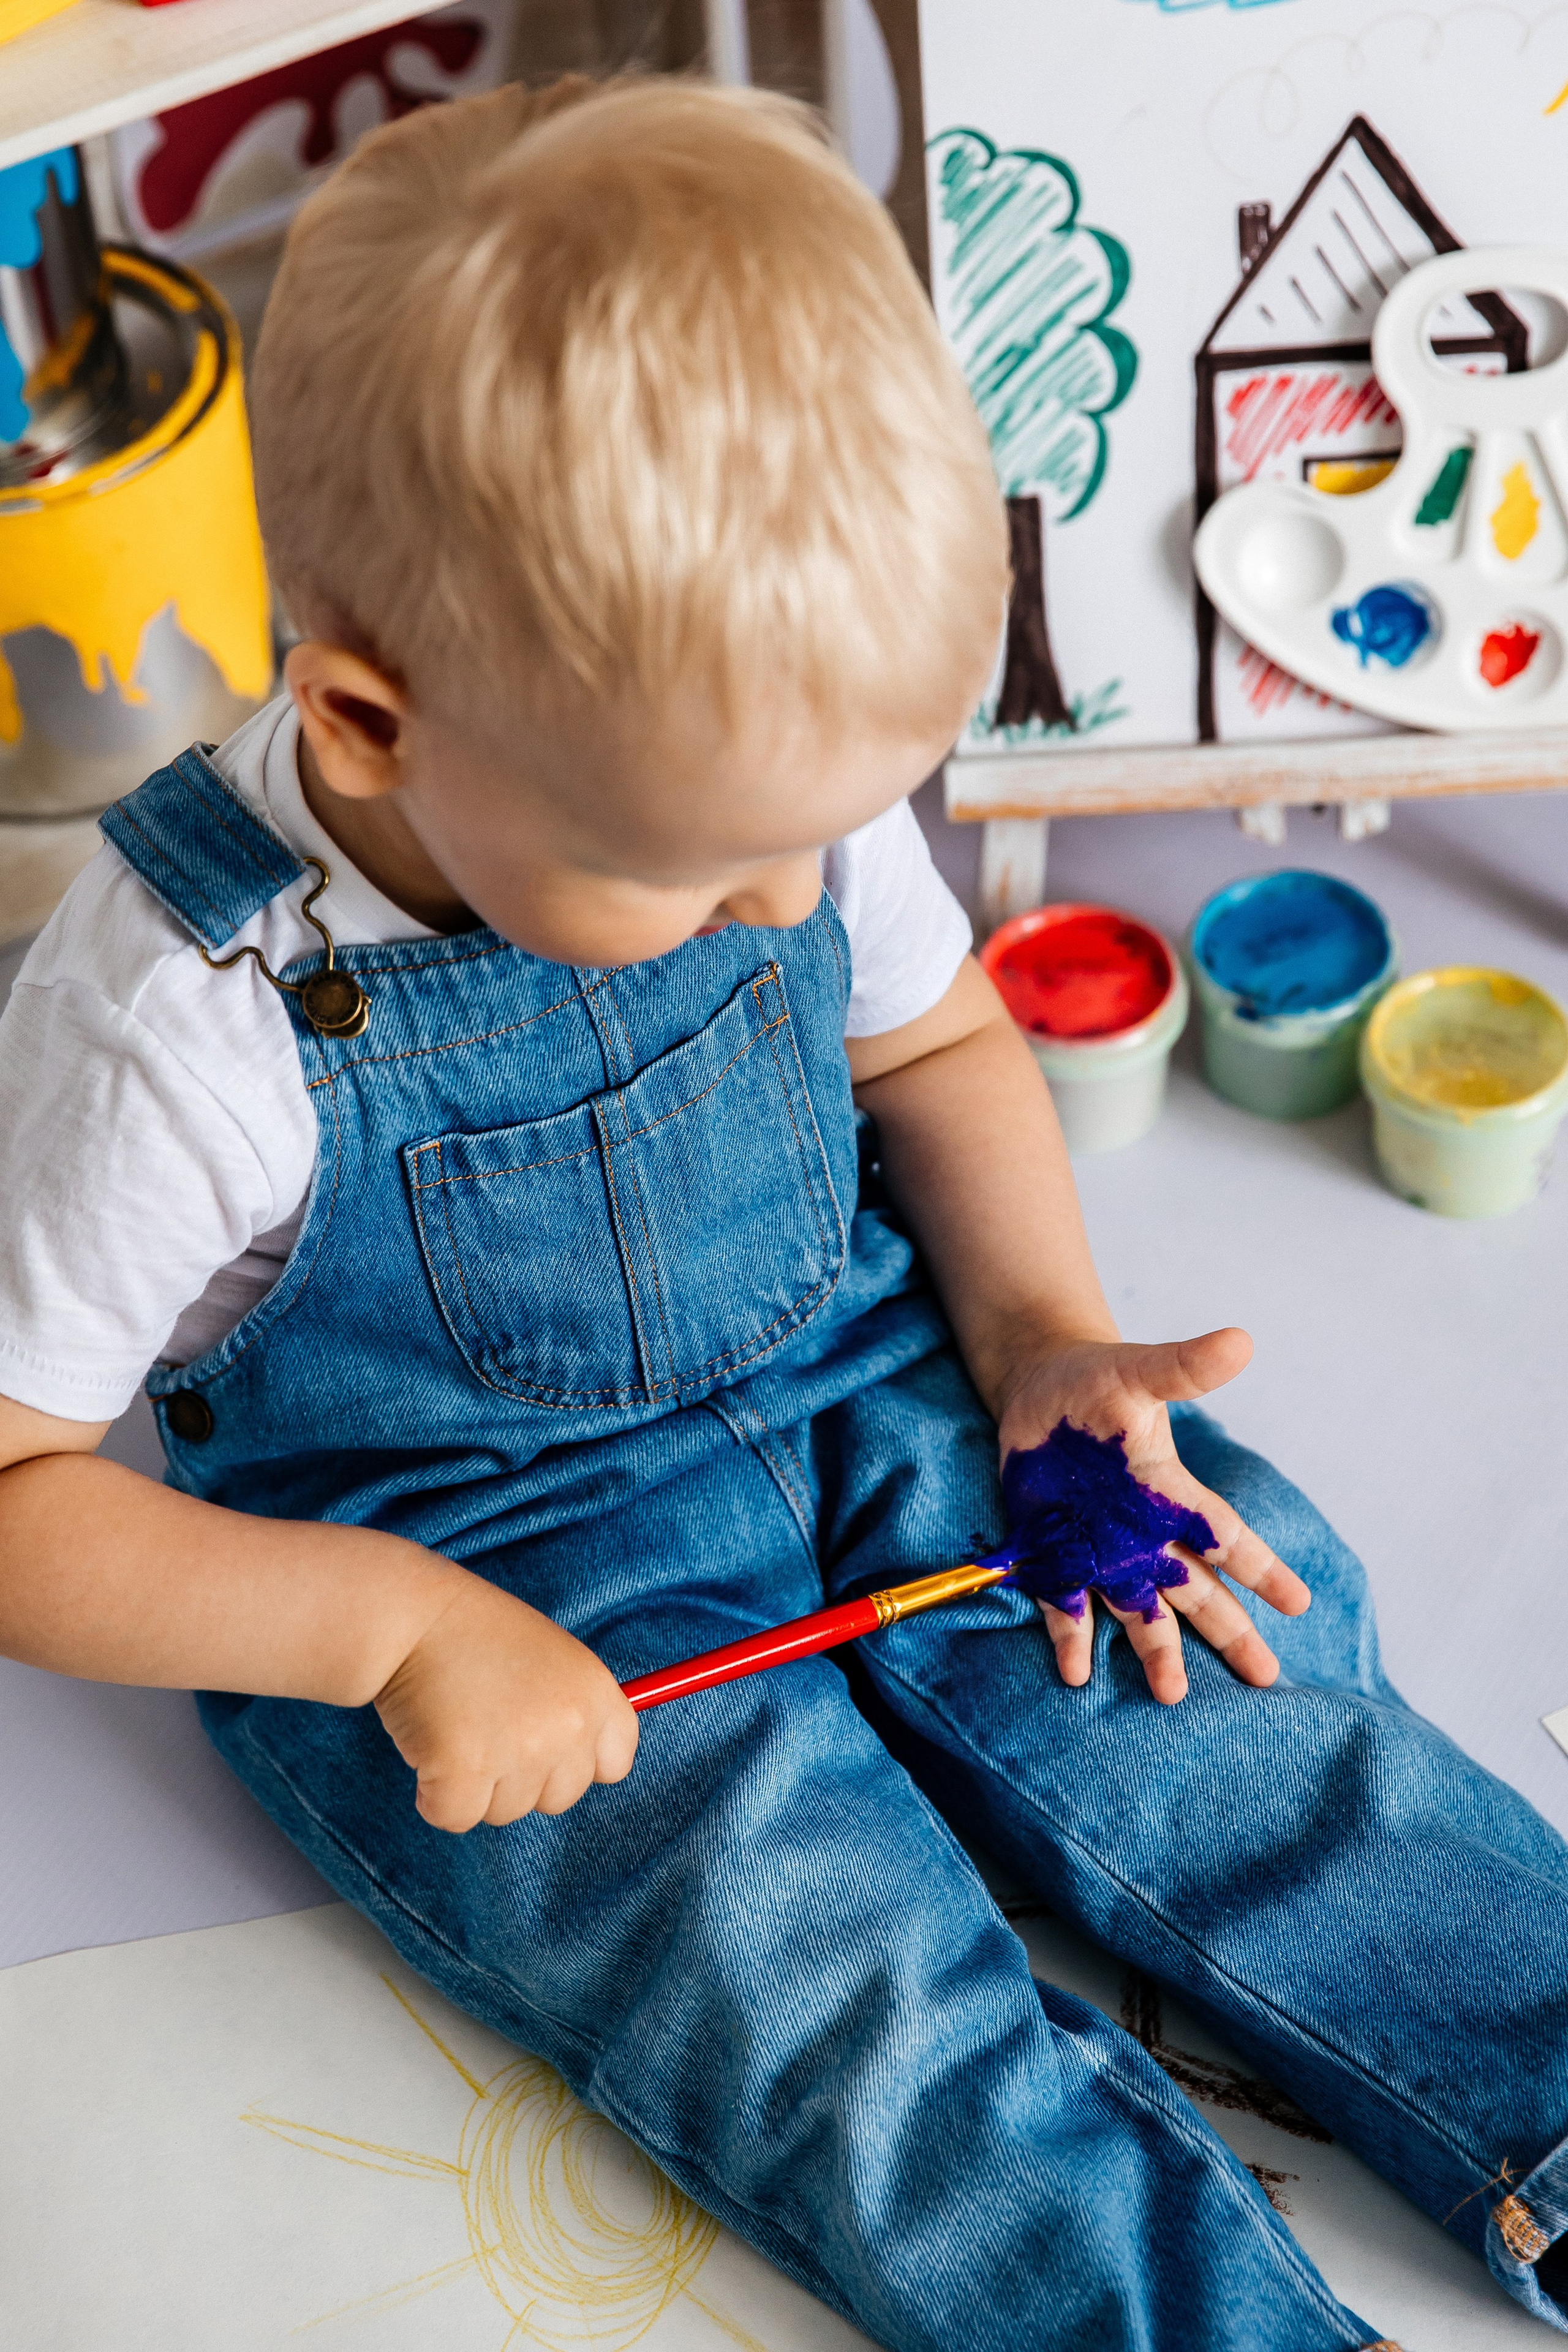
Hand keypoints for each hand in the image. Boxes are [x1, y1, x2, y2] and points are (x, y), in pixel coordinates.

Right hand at [373, 1574, 638, 1830]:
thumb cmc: (474, 1634)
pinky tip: (428, 1748)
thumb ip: (569, 1709)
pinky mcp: (467, 1773)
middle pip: (560, 1798)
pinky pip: (456, 1817)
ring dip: (477, 1785)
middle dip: (522, 1779)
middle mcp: (568, 1726)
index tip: (547, 1749)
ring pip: (506, 1812)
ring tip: (457, 1728)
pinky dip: (435, 1796)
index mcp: (595, 1691)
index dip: (576, 1762)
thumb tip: (573, 1765)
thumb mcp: (550, 1657)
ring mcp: (521, 1751)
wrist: (411, 1618)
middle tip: (487, 1729)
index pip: (615, 1762)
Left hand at [994, 1329, 1309, 1705]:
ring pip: (1139, 1612)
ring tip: (1173, 1694)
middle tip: (1266, 1677)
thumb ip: (1185, 1367)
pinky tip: (1076, 1675)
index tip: (1300, 1602)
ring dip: (1156, 1652)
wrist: (1039, 1389)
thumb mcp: (1139, 1371)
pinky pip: (1065, 1607)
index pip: (1225, 1536)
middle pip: (1195, 1591)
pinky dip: (1071, 1640)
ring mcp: (1101, 1550)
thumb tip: (1241, 1341)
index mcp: (1169, 1493)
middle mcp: (1143, 1533)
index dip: (1261, 1568)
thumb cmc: (1097, 1379)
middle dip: (1230, 1632)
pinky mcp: (1054, 1556)